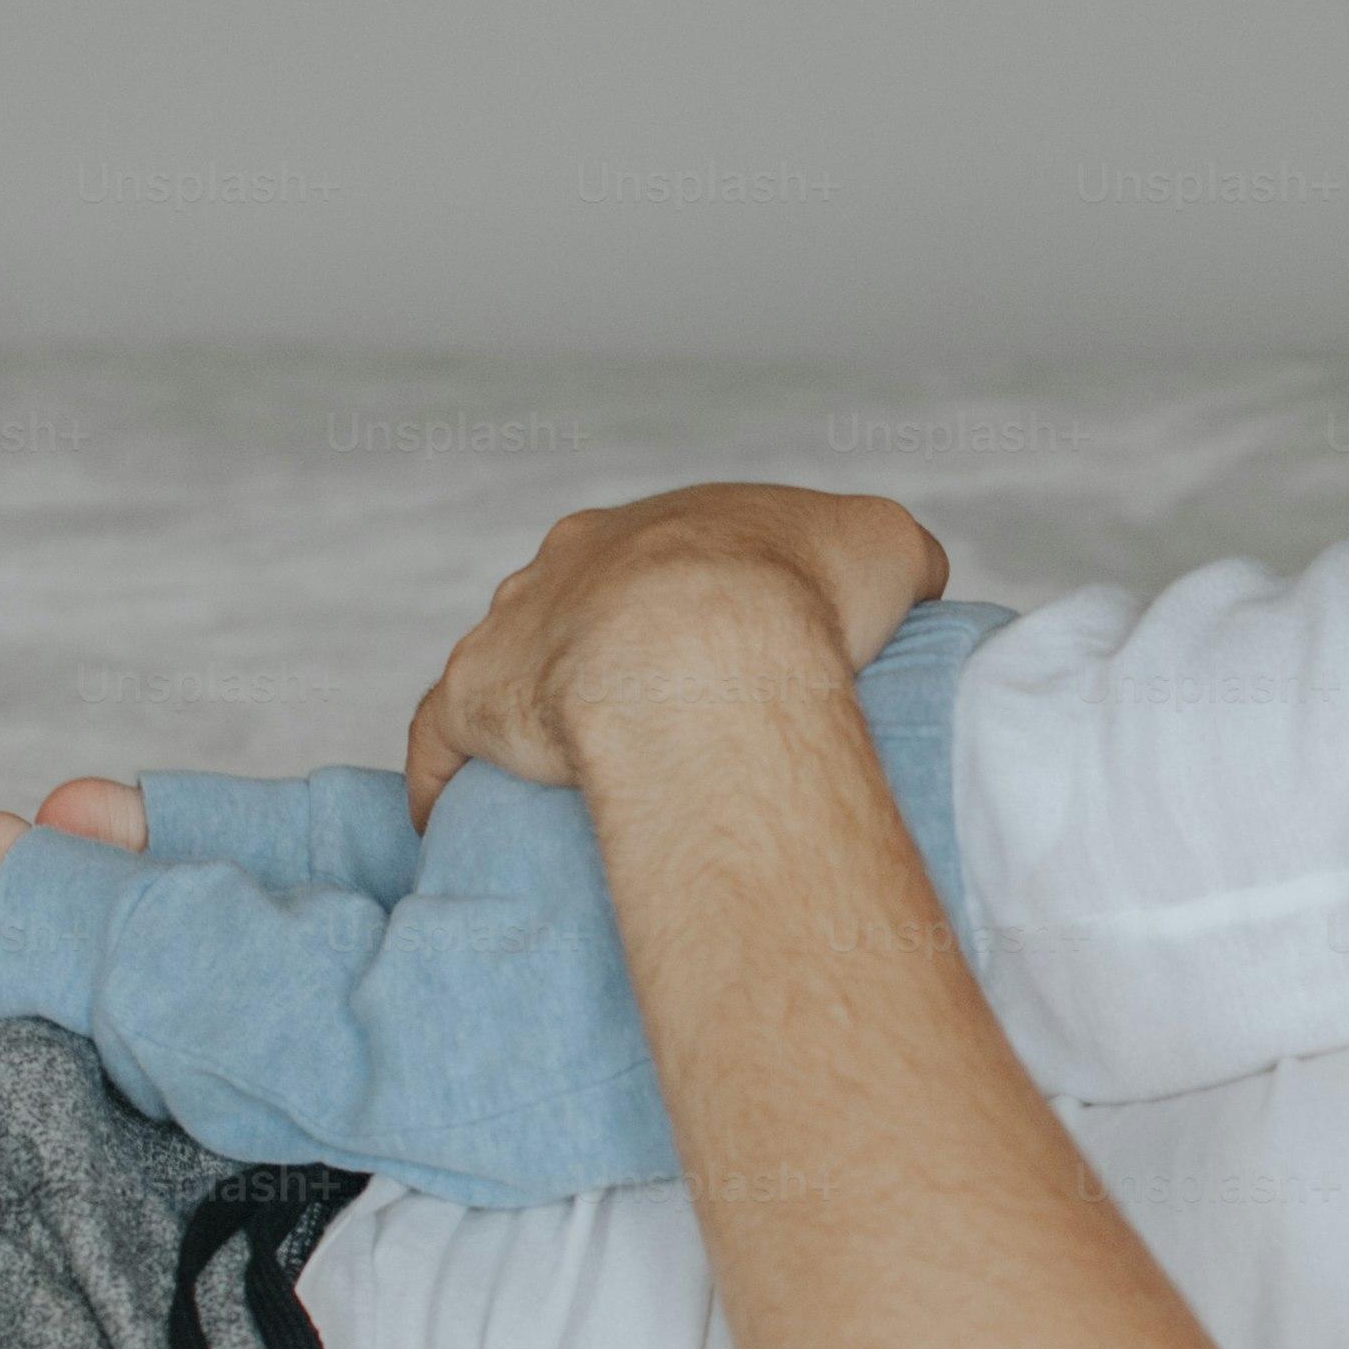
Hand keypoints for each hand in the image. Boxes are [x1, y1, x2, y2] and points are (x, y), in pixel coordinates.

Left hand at [405, 484, 947, 826]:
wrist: (705, 644)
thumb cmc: (799, 592)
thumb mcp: (885, 547)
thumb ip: (891, 559)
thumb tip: (907, 580)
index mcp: (659, 527)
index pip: (668, 561)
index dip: (700, 610)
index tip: (726, 664)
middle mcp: (569, 563)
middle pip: (579, 607)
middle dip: (608, 654)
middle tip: (657, 726)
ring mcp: (513, 628)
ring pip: (510, 666)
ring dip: (533, 708)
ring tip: (575, 773)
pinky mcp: (475, 700)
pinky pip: (441, 739)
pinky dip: (446, 776)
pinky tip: (455, 821)